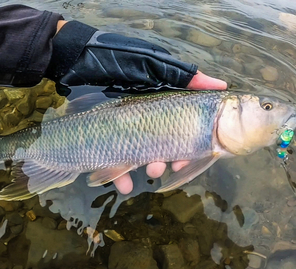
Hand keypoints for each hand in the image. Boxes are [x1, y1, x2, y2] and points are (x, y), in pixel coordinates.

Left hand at [48, 20, 226, 193]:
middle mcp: (142, 119)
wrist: (74, 58)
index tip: (185, 160)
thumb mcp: (155, 65)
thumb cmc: (118, 59)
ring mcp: (121, 129)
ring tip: (145, 173)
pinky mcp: (99, 136)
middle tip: (160, 168)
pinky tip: (121, 183)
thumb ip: (185, 77)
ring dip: (143, 169)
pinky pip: (110, 160)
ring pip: (136, 157)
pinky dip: (117, 174)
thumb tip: (221, 85)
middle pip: (157, 148)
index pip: (177, 132)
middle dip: (162, 161)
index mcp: (158, 106)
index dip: (185, 149)